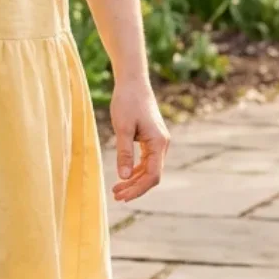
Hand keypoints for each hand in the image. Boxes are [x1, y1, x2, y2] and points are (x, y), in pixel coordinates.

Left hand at [110, 77, 168, 202]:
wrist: (133, 82)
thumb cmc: (127, 102)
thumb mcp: (122, 128)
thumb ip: (124, 153)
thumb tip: (123, 176)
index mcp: (158, 143)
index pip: (153, 175)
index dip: (138, 189)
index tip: (122, 196)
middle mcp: (162, 144)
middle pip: (151, 175)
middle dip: (135, 188)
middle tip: (116, 196)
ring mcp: (158, 142)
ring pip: (149, 169)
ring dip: (134, 180)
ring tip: (117, 190)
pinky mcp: (151, 139)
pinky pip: (146, 161)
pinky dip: (135, 170)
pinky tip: (124, 176)